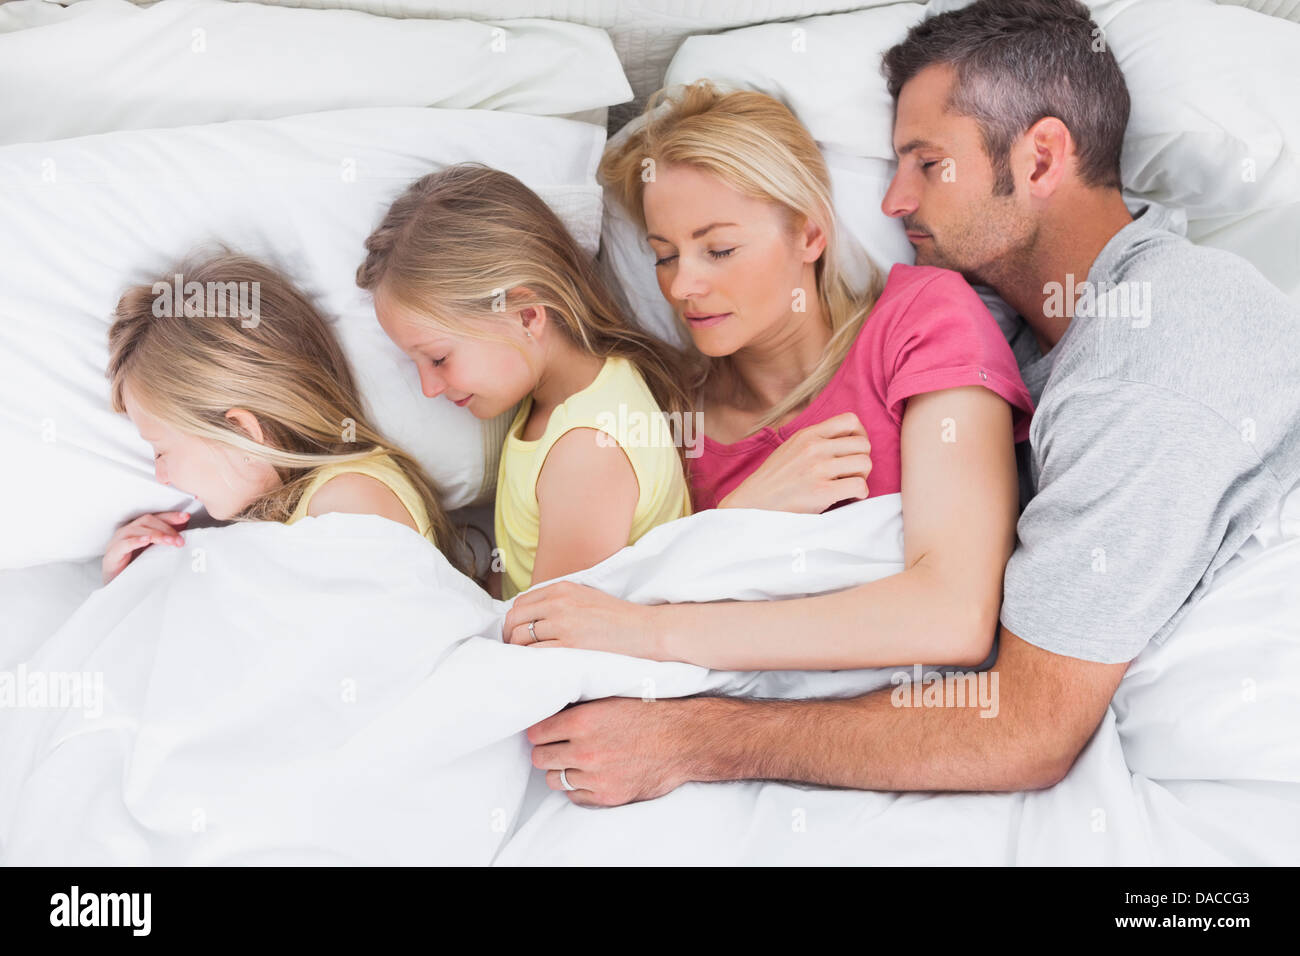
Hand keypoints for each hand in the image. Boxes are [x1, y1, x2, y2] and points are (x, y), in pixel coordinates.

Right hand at [102, 510, 189, 584]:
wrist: (117, 586)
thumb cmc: (136, 568)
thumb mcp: (155, 553)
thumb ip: (167, 542)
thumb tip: (186, 535)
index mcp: (139, 529)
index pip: (156, 517)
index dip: (171, 516)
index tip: (186, 517)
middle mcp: (128, 532)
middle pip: (148, 520)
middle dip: (167, 528)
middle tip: (180, 540)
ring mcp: (118, 541)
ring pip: (137, 529)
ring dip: (156, 534)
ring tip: (170, 542)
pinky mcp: (112, 554)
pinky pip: (123, 544)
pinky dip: (135, 541)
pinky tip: (146, 541)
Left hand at [503, 580, 663, 659]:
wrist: (644, 630)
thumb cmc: (619, 617)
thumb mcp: (587, 596)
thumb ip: (560, 601)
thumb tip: (534, 616)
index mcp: (562, 588)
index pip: (521, 602)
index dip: (514, 620)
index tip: (517, 633)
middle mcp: (559, 603)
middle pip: (515, 618)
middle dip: (510, 635)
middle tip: (515, 650)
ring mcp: (563, 624)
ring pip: (521, 637)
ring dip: (518, 650)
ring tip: (525, 660)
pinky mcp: (569, 646)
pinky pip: (535, 653)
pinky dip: (529, 660)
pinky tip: (536, 666)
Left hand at [528, 696, 704, 806]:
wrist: (683, 739)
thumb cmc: (650, 714)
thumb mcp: (610, 699)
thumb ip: (579, 708)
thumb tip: (551, 713)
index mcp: (582, 721)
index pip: (536, 733)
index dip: (539, 732)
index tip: (544, 732)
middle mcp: (585, 751)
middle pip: (540, 758)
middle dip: (546, 751)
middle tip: (558, 747)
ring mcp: (595, 776)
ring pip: (554, 779)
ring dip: (561, 771)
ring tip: (575, 762)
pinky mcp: (607, 796)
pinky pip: (575, 797)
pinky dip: (579, 788)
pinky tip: (590, 776)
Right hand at [719, 411, 870, 512]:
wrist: (753, 504)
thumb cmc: (773, 480)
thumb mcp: (790, 448)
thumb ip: (815, 440)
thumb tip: (844, 439)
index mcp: (808, 434)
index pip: (851, 420)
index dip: (860, 435)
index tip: (853, 451)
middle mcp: (815, 448)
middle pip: (863, 444)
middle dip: (862, 460)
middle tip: (851, 474)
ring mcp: (818, 469)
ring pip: (865, 464)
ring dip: (862, 477)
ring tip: (848, 486)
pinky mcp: (822, 492)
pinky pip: (860, 486)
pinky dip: (860, 494)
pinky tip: (848, 498)